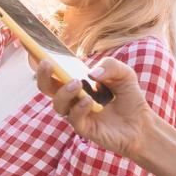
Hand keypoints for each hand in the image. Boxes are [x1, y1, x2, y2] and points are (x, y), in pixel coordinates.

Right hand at [35, 57, 153, 159]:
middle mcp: (71, 97)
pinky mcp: (84, 128)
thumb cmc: (128, 97)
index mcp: (76, 81)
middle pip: (47, 87)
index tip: (33, 46)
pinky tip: (88, 101)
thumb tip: (91, 74)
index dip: (41, 60)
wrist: (142, 124)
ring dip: (64, 92)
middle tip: (47, 63)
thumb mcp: (124, 73)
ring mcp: (76, 113)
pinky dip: (78, 108)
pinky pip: (73, 118)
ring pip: (57, 103)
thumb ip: (110, 66)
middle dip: (43, 75)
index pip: (54, 71)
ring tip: (77, 83)